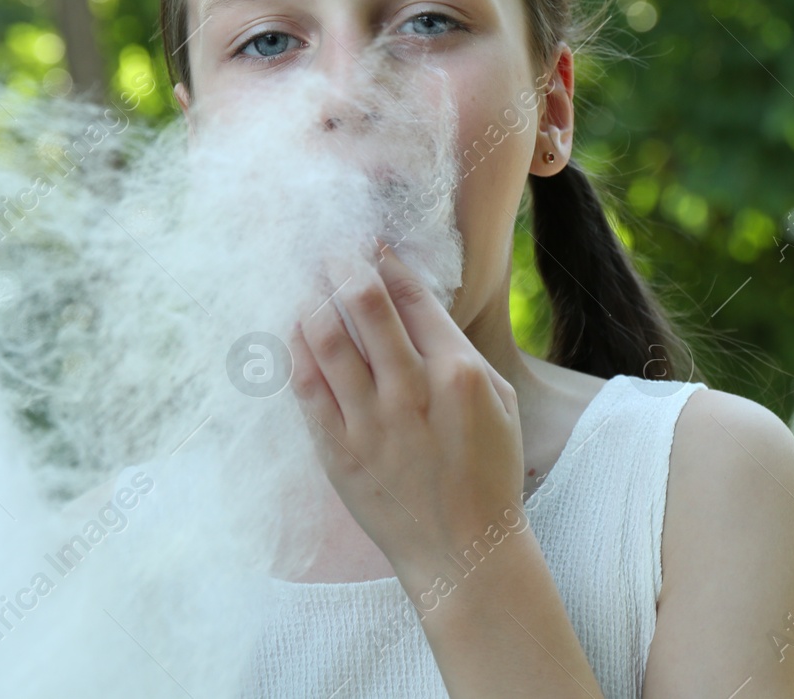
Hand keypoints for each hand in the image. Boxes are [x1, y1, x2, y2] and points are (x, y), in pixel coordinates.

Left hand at [289, 241, 523, 583]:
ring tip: (309, 280)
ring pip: (326, 338)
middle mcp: (411, 393)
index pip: (411, 296)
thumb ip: (457, 348)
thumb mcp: (497, 400)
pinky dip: (297, 348)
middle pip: (363, 303)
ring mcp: (370, 424)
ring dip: (313, 297)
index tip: (370, 243)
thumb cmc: (486, 470)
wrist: (463, 549)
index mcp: (457, 374)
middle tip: (331, 247)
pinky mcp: (338, 452)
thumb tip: (415, 299)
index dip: (385, 260)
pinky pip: (306, 386)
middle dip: (342, 263)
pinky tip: (296, 326)